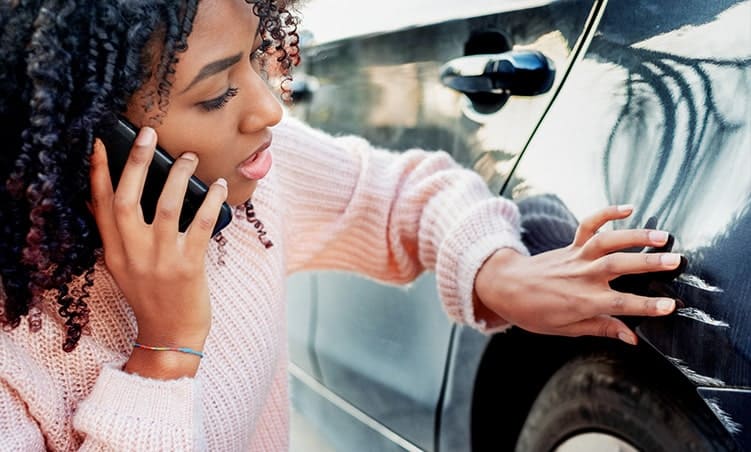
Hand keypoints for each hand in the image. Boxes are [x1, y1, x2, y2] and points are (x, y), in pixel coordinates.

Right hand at [89, 127, 227, 376]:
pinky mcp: (189, 267)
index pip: (101, 205)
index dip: (99, 172)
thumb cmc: (151, 297)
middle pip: (127, 199)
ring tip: (190, 156)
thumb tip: (111, 198)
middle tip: (149, 133)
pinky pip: (202, 226)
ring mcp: (161, 261)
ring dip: (179, 176)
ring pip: (167, 207)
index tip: (101, 142)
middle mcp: (132, 254)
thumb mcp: (124, 267)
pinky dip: (211, 202)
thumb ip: (119, 235)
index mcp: (114, 252)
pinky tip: (219, 187)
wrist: (171, 337)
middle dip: (136, 162)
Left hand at [474, 205, 679, 344]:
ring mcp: (577, 258)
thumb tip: (632, 338)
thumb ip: (601, 329)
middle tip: (676, 262)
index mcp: (582, 302)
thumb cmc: (534, 313)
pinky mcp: (571, 245)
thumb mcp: (566, 329)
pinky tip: (628, 208)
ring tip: (662, 236)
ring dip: (635, 237)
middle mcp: (582, 276)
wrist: (505, 288)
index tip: (670, 306)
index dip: (646, 306)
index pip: (620, 304)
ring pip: (608, 242)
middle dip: (648, 264)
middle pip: (618, 267)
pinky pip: (588, 225)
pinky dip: (606, 213)